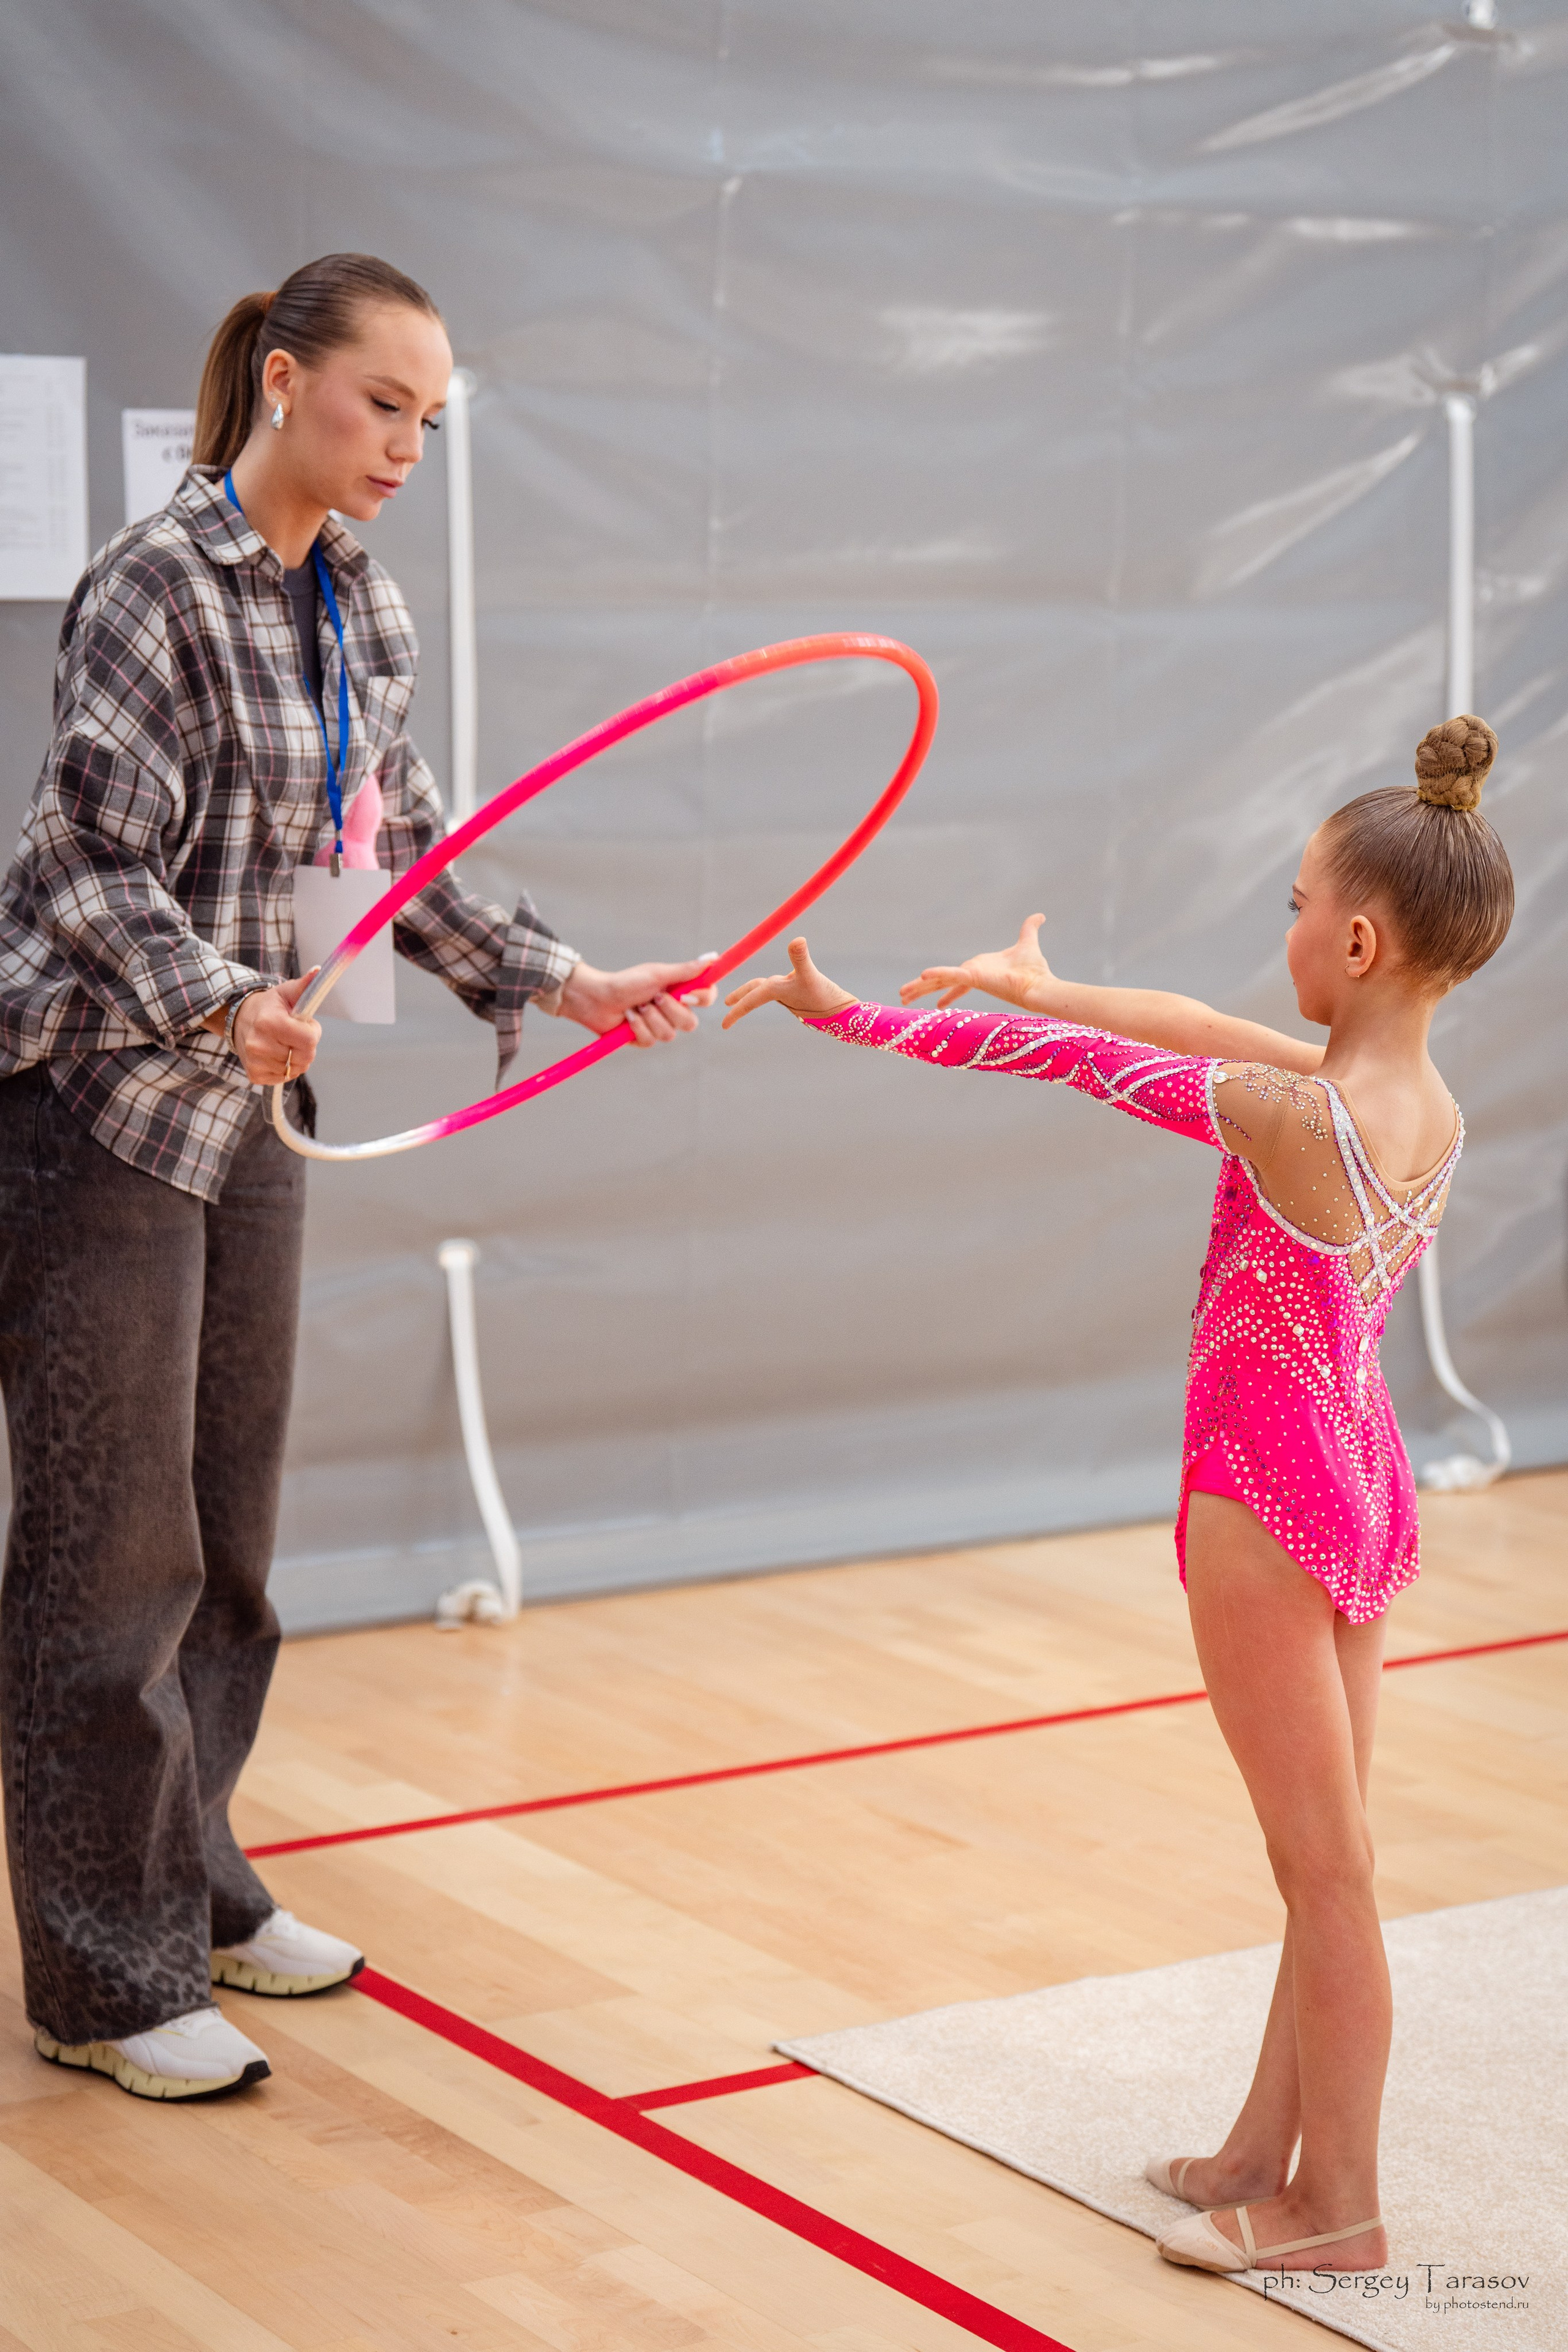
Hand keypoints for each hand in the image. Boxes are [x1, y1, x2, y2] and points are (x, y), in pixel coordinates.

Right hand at [232, 972, 322, 1084]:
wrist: (240, 1019)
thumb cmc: (269, 1006)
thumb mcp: (287, 992)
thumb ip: (305, 984)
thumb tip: (319, 971)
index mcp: (269, 1022)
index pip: (309, 1040)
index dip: (312, 1033)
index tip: (305, 1025)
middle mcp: (259, 1044)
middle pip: (305, 1058)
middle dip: (306, 1047)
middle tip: (294, 1035)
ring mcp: (255, 1062)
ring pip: (295, 1070)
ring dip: (295, 1059)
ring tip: (284, 1044)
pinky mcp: (254, 1075)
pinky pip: (283, 1078)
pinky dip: (285, 1068)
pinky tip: (276, 1054)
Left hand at [558, 954, 718, 1046]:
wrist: (596, 997)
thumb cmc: (626, 981)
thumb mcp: (658, 974)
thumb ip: (686, 970)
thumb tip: (713, 957)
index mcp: (680, 991)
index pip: (707, 998)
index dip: (702, 999)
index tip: (687, 994)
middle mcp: (673, 1009)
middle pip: (691, 1023)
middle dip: (670, 1011)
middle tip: (654, 997)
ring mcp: (659, 1026)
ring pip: (670, 1034)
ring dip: (650, 1018)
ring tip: (636, 1006)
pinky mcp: (644, 1039)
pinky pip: (651, 1041)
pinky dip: (637, 1027)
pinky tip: (627, 1018)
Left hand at [722, 936, 855, 1027]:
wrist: (845, 1016)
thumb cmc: (825, 999)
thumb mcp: (811, 976)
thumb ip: (801, 958)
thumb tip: (796, 940)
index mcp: (777, 991)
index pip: (751, 997)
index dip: (736, 1009)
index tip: (723, 1026)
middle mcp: (783, 995)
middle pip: (757, 992)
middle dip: (742, 998)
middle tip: (727, 1003)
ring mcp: (793, 996)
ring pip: (770, 990)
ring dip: (758, 991)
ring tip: (752, 991)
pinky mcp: (805, 995)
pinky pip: (786, 989)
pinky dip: (779, 986)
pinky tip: (789, 983)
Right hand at [899, 912, 1053, 1010]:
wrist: (1040, 984)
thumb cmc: (1035, 970)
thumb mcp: (1027, 942)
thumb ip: (1029, 929)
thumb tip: (1039, 916)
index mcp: (979, 969)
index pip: (957, 980)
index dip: (948, 992)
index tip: (938, 1004)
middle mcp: (972, 974)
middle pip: (941, 981)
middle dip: (921, 989)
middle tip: (903, 996)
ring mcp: (971, 977)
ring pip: (939, 980)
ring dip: (919, 987)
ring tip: (902, 995)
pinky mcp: (974, 977)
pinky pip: (952, 974)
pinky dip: (939, 973)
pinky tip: (923, 976)